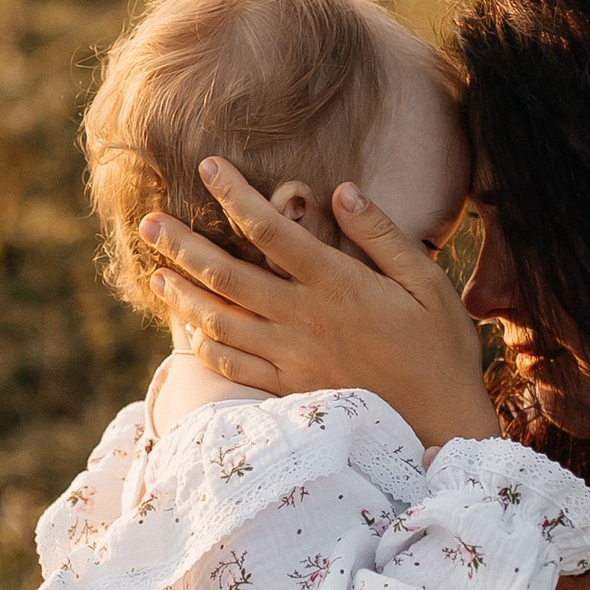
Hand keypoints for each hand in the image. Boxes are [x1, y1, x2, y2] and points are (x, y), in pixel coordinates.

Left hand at [140, 162, 501, 451]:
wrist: (440, 424)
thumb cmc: (440, 348)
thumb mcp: (426, 282)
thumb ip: (382, 234)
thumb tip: (342, 190)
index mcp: (337, 283)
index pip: (271, 229)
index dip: (235, 194)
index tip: (208, 166)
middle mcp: (304, 318)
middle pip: (227, 275)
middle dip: (183, 245)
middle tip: (148, 222)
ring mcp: (292, 356)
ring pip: (220, 321)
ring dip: (183, 294)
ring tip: (156, 271)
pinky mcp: (290, 388)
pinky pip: (235, 365)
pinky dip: (207, 344)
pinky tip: (192, 328)